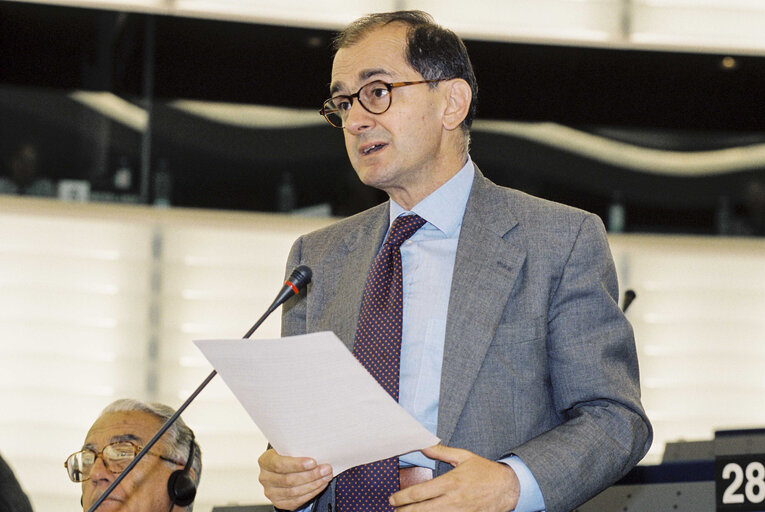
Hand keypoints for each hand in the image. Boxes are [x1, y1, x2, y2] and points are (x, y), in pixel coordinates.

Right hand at [258, 448, 332, 510]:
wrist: (282, 470)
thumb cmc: (288, 456)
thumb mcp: (288, 449)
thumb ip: (297, 450)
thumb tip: (318, 451)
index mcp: (265, 461)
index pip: (279, 464)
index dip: (297, 464)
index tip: (313, 462)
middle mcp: (265, 478)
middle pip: (289, 479)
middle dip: (311, 475)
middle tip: (326, 469)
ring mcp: (271, 492)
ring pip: (294, 491)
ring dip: (314, 484)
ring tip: (326, 476)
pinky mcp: (279, 502)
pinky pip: (297, 500)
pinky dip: (312, 493)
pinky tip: (321, 485)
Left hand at [389, 444, 519, 510]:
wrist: (508, 488)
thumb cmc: (485, 471)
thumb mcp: (464, 456)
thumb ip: (441, 451)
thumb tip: (424, 445)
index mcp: (450, 482)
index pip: (419, 493)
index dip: (402, 498)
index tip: (392, 498)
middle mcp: (452, 500)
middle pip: (421, 510)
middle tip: (394, 510)